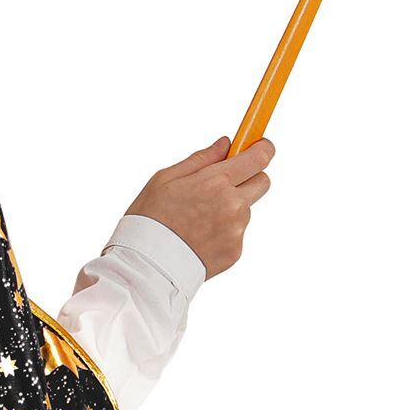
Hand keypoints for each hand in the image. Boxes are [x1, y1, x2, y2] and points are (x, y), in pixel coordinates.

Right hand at [126, 136, 273, 277]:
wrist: (146, 264)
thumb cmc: (150, 219)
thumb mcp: (165, 178)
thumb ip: (201, 159)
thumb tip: (225, 144)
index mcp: (216, 182)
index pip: (260, 157)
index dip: (262, 148)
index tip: (258, 146)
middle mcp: (233, 205)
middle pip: (262, 181)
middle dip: (248, 178)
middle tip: (222, 184)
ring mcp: (236, 230)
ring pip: (245, 209)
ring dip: (230, 208)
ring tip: (197, 219)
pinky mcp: (235, 251)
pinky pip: (236, 233)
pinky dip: (222, 232)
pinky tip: (198, 237)